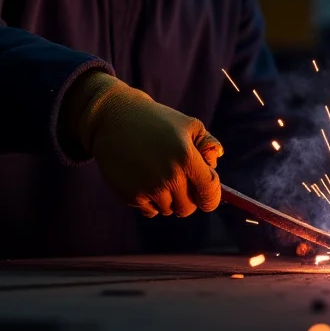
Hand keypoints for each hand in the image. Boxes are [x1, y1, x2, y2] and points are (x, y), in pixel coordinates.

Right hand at [63, 71, 222, 217]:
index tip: (206, 194)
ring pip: (169, 210)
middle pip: (188, 208)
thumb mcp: (188, 124)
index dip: (211, 197)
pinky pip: (150, 211)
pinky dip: (151, 202)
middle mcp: (170, 177)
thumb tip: (215, 163)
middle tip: (179, 182)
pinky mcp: (131, 195)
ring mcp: (149, 188)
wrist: (114, 119)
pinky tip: (145, 181)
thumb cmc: (156, 120)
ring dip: (168, 200)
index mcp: (187, 159)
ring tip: (159, 177)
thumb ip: (208, 143)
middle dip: (188, 198)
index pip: (210, 194)